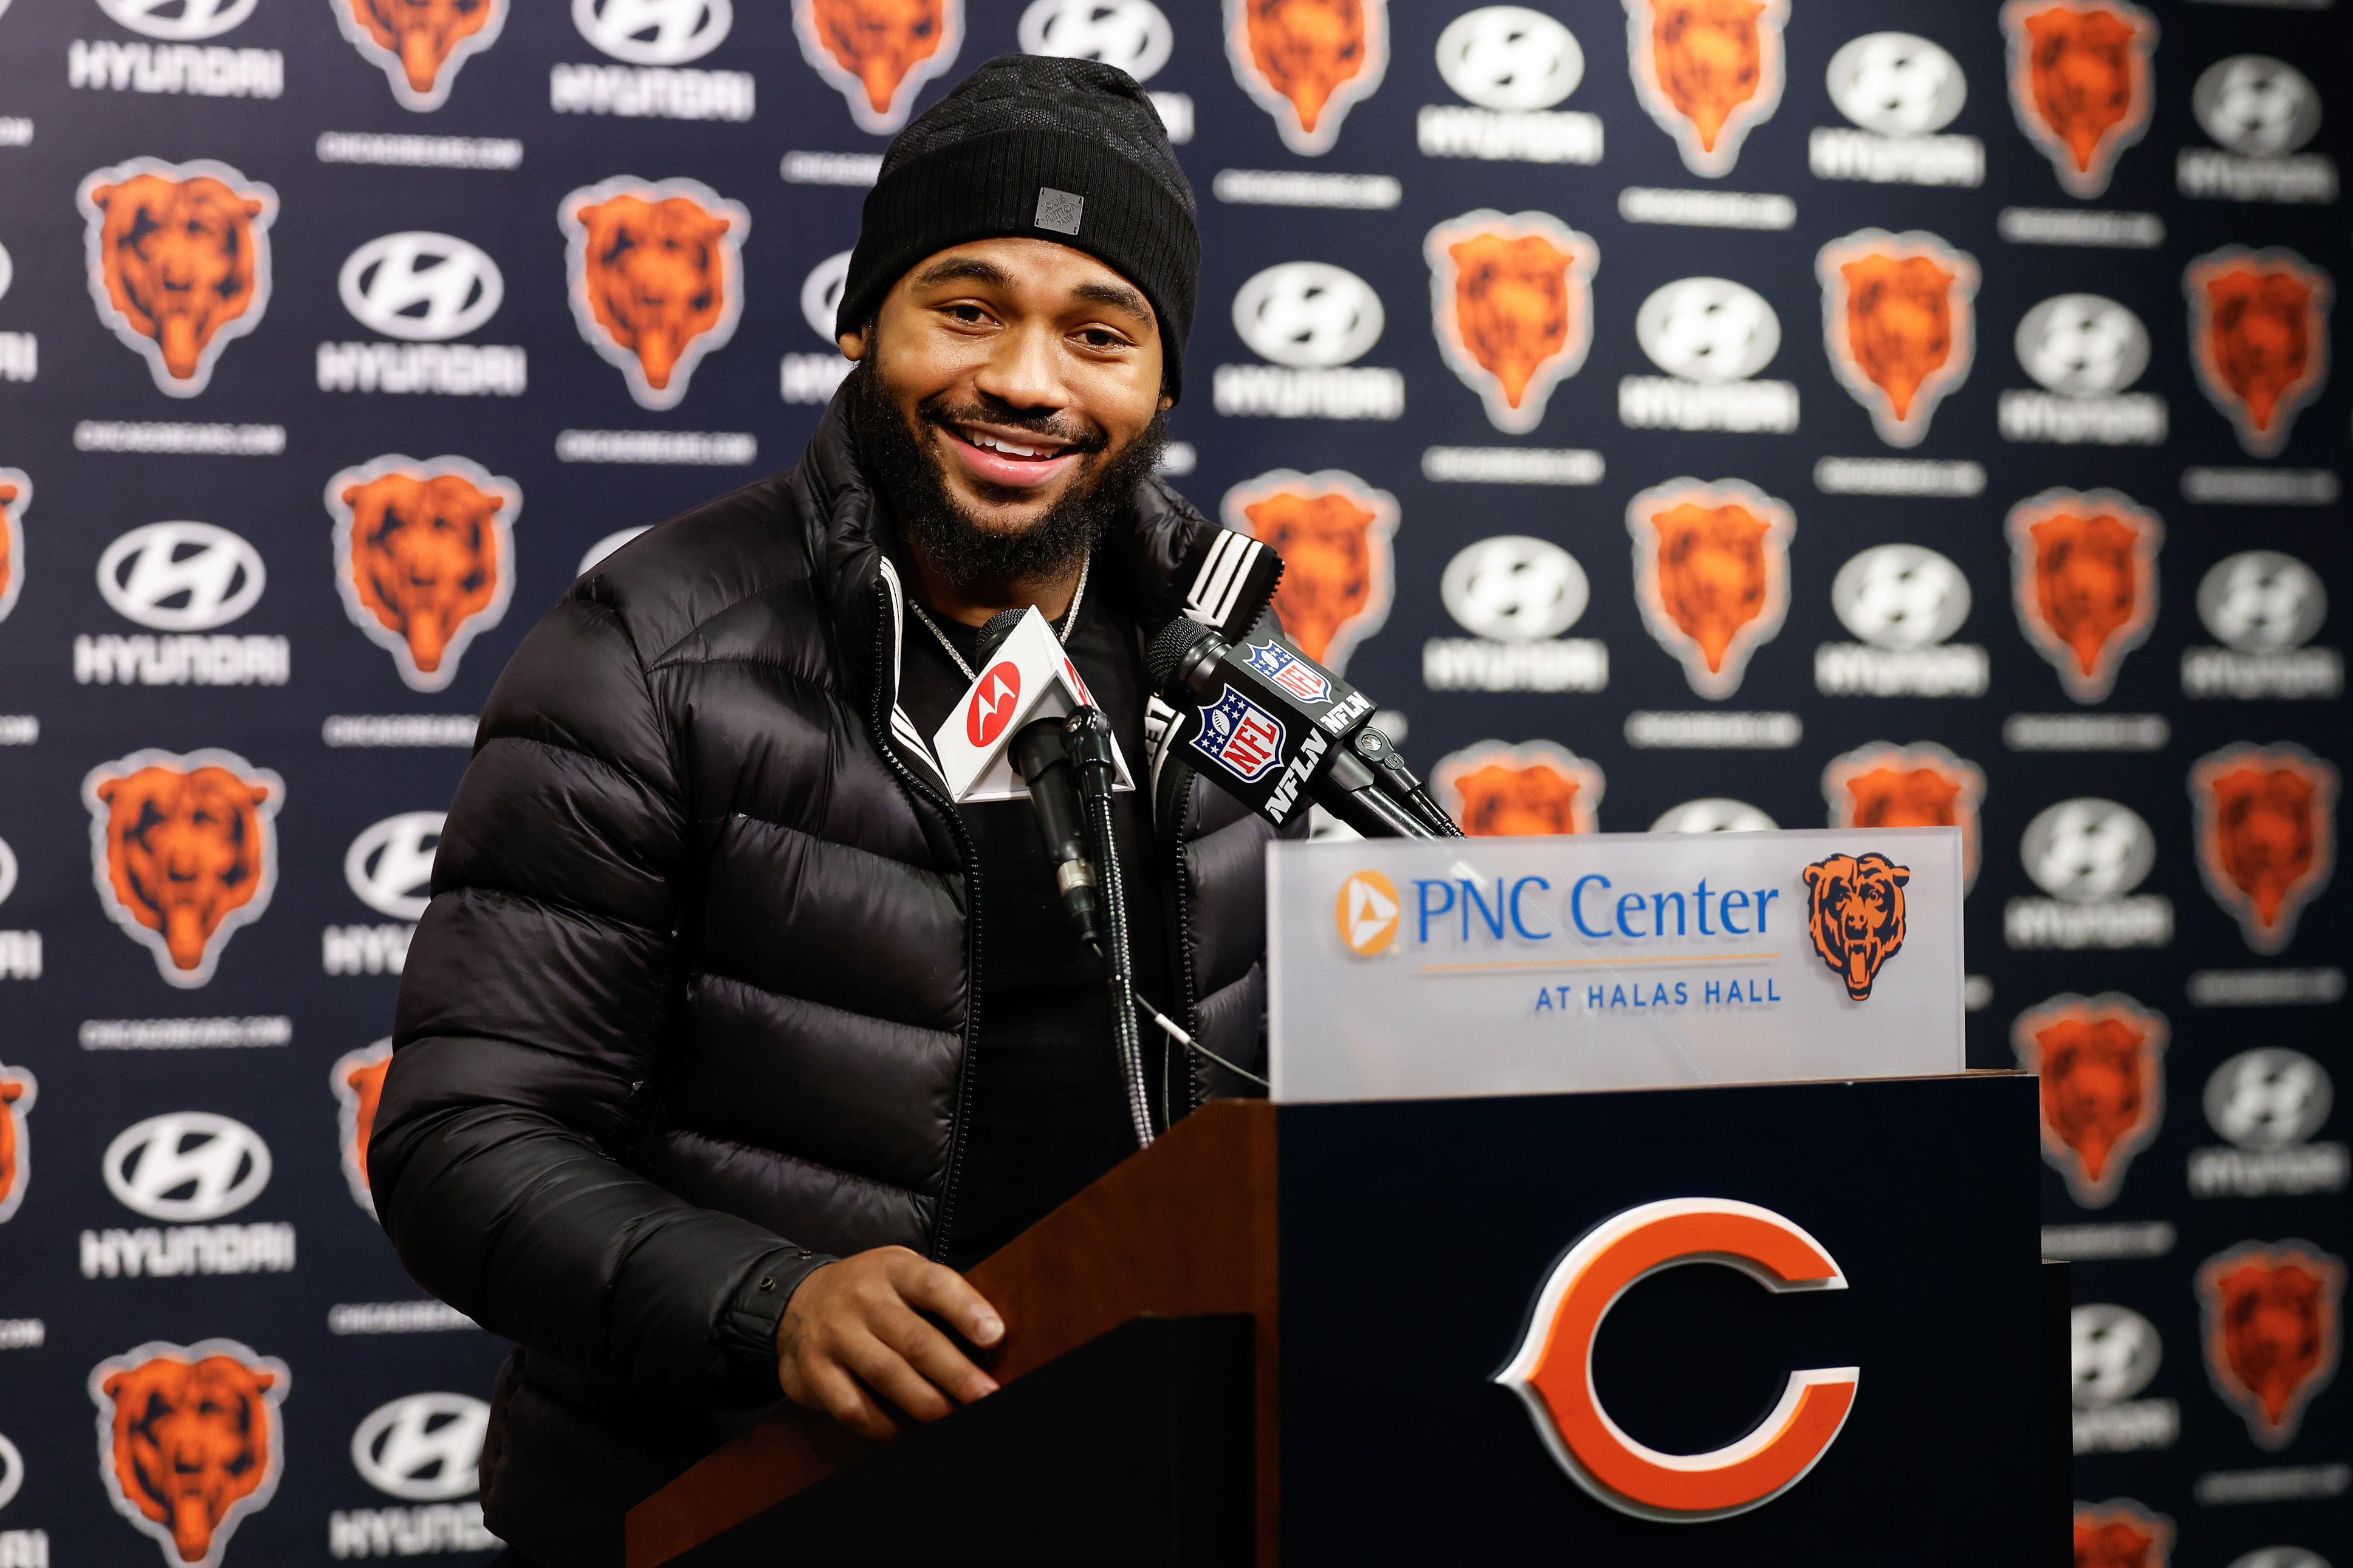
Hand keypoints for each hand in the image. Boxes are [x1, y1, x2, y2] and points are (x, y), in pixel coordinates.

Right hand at [774, 1246, 1004, 1438]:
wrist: (797, 1301)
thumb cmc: (872, 1295)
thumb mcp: (902, 1277)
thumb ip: (939, 1302)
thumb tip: (994, 1343)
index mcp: (893, 1269)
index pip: (933, 1284)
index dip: (966, 1309)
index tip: (995, 1335)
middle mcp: (862, 1298)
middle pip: (915, 1340)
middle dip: (957, 1373)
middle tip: (988, 1396)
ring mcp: (834, 1335)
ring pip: (887, 1375)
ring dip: (927, 1403)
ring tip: (956, 1418)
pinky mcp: (814, 1372)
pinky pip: (854, 1407)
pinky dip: (886, 1426)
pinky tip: (909, 1432)